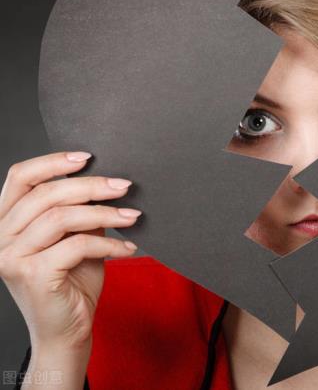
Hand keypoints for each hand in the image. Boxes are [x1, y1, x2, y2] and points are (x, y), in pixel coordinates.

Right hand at [0, 152, 139, 365]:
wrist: (68, 331)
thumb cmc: (72, 282)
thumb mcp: (76, 237)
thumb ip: (80, 211)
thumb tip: (107, 181)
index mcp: (5, 221)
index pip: (19, 177)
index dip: (53, 161)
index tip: (89, 157)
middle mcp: (0, 237)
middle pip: (46, 194)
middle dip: (92, 186)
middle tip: (125, 187)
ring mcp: (12, 257)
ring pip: (62, 217)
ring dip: (105, 214)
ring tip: (133, 217)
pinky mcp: (33, 275)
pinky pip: (77, 245)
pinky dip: (109, 244)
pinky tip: (128, 248)